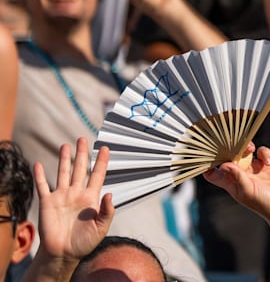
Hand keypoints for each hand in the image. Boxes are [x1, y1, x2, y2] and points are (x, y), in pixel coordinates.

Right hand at [33, 138, 113, 261]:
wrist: (64, 253)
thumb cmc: (85, 242)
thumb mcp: (101, 227)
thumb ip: (107, 211)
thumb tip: (109, 194)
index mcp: (91, 197)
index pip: (98, 175)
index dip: (102, 161)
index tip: (105, 148)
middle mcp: (77, 193)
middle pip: (80, 169)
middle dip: (82, 154)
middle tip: (83, 139)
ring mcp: (62, 196)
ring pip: (63, 173)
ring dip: (64, 159)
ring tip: (66, 145)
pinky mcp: (48, 203)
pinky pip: (42, 186)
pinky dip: (39, 175)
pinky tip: (38, 164)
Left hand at [203, 143, 269, 222]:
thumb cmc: (264, 204)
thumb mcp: (247, 191)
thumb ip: (237, 177)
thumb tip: (224, 165)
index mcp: (230, 183)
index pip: (213, 174)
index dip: (208, 166)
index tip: (208, 156)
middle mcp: (239, 175)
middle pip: (229, 157)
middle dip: (230, 149)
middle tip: (234, 145)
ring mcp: (253, 169)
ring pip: (245, 151)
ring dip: (247, 147)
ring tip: (250, 149)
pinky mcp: (266, 165)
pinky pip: (262, 152)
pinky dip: (265, 153)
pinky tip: (268, 162)